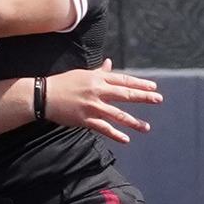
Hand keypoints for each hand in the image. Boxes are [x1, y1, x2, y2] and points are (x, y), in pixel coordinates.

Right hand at [45, 59, 161, 143]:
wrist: (44, 95)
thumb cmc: (63, 83)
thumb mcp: (83, 74)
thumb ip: (99, 72)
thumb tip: (110, 64)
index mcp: (98, 79)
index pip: (123, 80)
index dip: (139, 84)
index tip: (153, 87)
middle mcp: (97, 91)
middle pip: (125, 95)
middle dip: (143, 97)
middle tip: (158, 99)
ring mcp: (92, 106)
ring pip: (118, 115)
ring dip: (134, 122)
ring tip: (146, 127)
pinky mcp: (85, 119)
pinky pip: (104, 128)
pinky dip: (116, 134)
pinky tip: (126, 139)